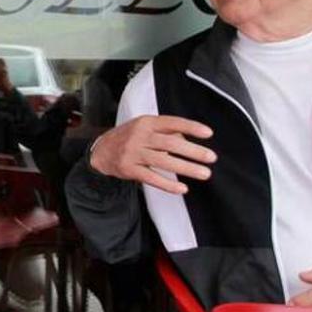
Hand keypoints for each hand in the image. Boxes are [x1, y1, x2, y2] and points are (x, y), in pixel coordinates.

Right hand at [88, 115, 214, 193]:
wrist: (100, 151)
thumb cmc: (128, 137)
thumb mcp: (144, 127)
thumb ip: (165, 132)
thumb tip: (188, 140)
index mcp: (146, 122)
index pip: (172, 122)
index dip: (191, 127)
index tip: (208, 133)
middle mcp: (139, 136)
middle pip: (170, 143)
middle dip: (193, 151)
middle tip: (211, 158)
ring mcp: (133, 153)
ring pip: (163, 161)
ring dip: (186, 168)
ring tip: (204, 173)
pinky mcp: (129, 169)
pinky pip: (151, 178)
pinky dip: (168, 184)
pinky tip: (182, 188)